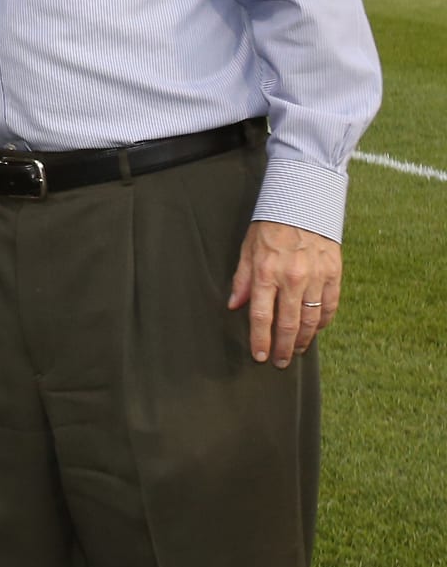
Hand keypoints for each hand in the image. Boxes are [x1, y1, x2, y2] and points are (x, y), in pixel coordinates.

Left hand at [228, 219, 341, 366]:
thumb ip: (242, 280)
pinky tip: (315, 331)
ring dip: (304, 340)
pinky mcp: (333, 274)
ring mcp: (316, 277)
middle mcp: (292, 278)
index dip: (260, 339)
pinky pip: (330, 307)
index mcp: (266, 273)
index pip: (262, 316)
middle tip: (280, 362)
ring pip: (312, 320)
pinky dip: (323, 323)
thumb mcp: (247, 249)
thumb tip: (234, 306)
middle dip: (284, 348)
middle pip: (289, 324)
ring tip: (297, 351)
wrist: (303, 204)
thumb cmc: (270, 227)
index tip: (260, 356)